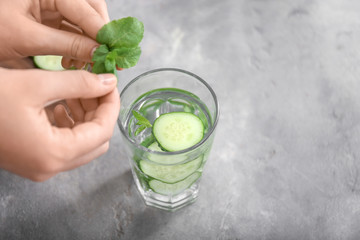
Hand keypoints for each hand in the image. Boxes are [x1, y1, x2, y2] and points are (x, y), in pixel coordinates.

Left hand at [0, 0, 108, 67]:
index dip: (102, 32)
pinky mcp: (46, 13)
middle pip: (90, 8)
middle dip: (99, 35)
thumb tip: (98, 52)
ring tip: (86, 63)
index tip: (115, 53)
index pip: (86, 7)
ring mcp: (49, 1)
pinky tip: (72, 61)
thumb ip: (67, 44)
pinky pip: (71, 26)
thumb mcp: (26, 37)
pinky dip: (76, 45)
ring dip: (89, 42)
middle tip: (106, 57)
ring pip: (83, 19)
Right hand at [0, 68, 119, 180]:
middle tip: (94, 84)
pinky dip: (69, 122)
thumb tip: (109, 83)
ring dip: (85, 115)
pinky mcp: (33, 159)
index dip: (111, 105)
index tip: (111, 83)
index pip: (102, 132)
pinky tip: (61, 101)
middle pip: (96, 141)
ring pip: (82, 143)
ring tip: (77, 89)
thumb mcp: (36, 84)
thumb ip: (78, 83)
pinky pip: (64, 143)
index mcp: (53, 154)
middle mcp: (50, 167)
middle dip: (99, 110)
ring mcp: (41, 166)